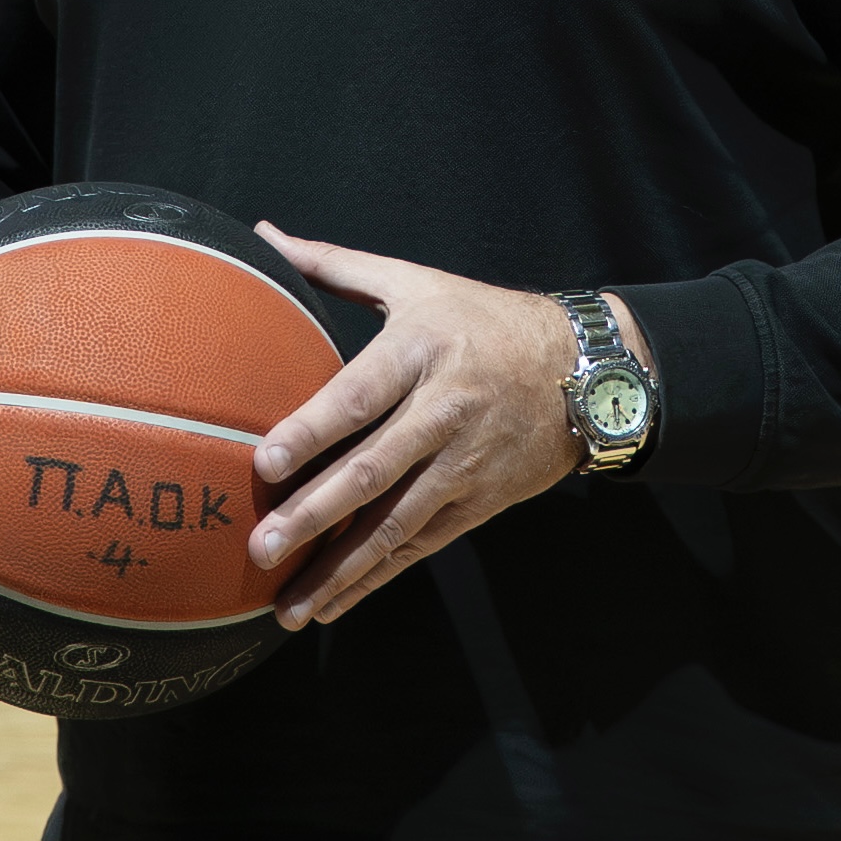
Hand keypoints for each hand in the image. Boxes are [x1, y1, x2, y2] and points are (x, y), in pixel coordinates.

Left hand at [248, 224, 652, 629]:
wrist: (580, 369)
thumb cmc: (481, 318)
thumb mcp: (416, 282)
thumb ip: (334, 265)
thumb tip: (264, 236)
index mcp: (422, 350)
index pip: (360, 395)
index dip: (313, 430)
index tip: (265, 462)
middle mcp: (444, 410)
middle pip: (373, 470)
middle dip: (314, 514)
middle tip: (260, 548)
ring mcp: (464, 463)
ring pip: (396, 523)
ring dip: (340, 568)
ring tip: (288, 604)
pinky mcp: (479, 502)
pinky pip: (420, 546)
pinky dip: (376, 578)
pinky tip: (332, 602)